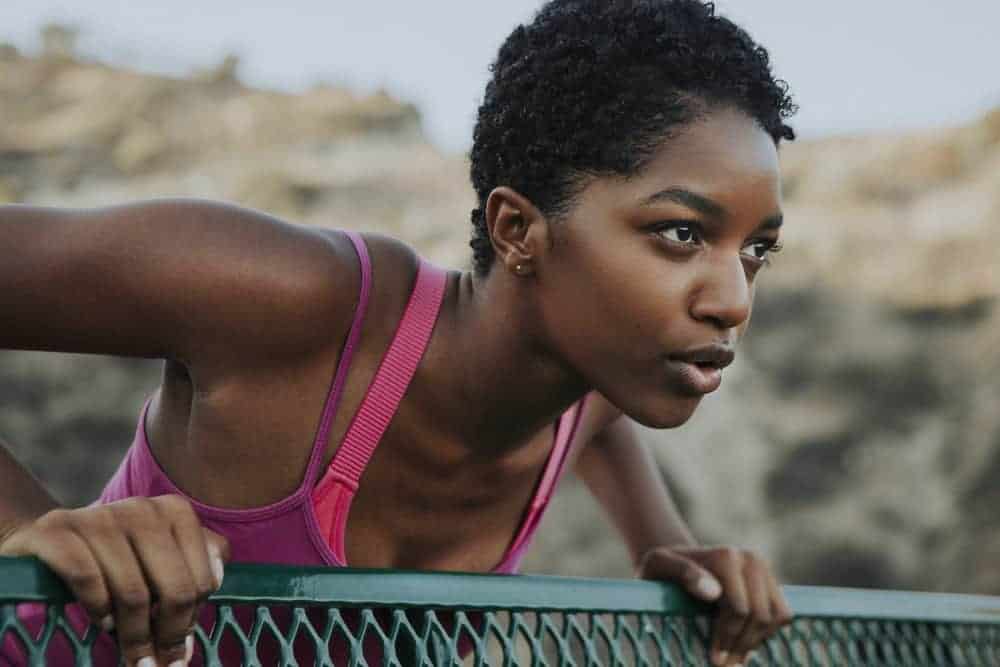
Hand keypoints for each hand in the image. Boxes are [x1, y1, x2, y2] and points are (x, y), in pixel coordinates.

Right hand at [0, 495, 228, 666]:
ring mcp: (99, 517)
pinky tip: (104, 623)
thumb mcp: (161, 556)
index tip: (180, 645)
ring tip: (132, 653)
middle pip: (174, 588)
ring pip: (133, 592)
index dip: (192, 619)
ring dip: (134, 634)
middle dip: (169, 635)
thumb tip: (203, 615)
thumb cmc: (116, 555)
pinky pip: (89, 580)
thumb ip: (192, 572)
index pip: (202, 579)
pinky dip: (99, 610)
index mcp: (175, 511)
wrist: (47, 537)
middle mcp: (142, 508)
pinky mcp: (57, 530)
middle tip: (157, 663)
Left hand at [637, 545, 791, 665]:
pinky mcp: (770, 580)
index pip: (739, 609)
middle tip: (722, 664)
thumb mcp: (659, 565)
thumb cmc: (662, 569)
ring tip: (733, 657)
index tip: (714, 658)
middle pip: (759, 615)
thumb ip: (682, 573)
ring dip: (756, 641)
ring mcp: (764, 568)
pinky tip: (743, 641)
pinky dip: (766, 632)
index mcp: (725, 556)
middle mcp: (750, 558)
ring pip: (776, 616)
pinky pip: (782, 614)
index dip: (727, 638)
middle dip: (741, 645)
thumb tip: (713, 592)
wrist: (677, 560)